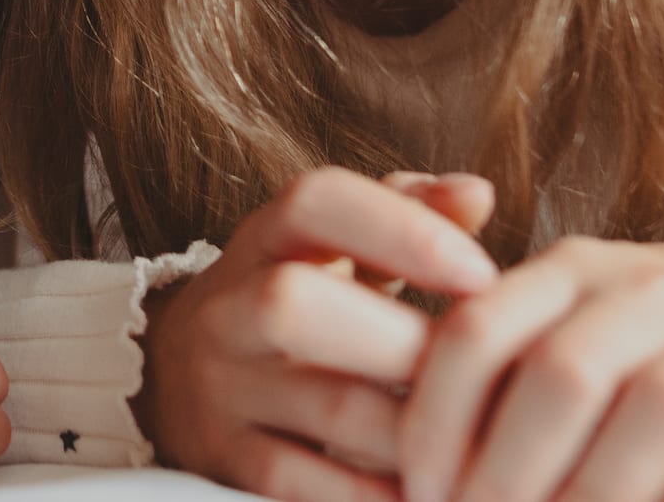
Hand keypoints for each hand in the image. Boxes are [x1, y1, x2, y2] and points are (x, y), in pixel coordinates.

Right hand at [137, 167, 498, 501]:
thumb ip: (406, 213)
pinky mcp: (225, 460)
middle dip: (408, 342)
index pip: (313, 203)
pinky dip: (380, 495)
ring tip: (488, 436)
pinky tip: (434, 488)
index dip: (400, 229)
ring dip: (422, 428)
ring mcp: (220, 387)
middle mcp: (227, 307)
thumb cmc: (294, 301)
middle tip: (490, 372)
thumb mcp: (334, 248)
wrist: (173, 376)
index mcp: (263, 240)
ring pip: (329, 408)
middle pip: (296, 305)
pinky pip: (309, 485)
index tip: (484, 273)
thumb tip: (478, 192)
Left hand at [402, 236, 663, 501]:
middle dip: (503, 476)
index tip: (416, 493)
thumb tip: (406, 461)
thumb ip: (509, 362)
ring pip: (646, 419)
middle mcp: (655, 294)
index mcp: (579, 270)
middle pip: (557, 379)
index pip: (478, 332)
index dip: (434, 421)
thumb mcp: (587, 323)